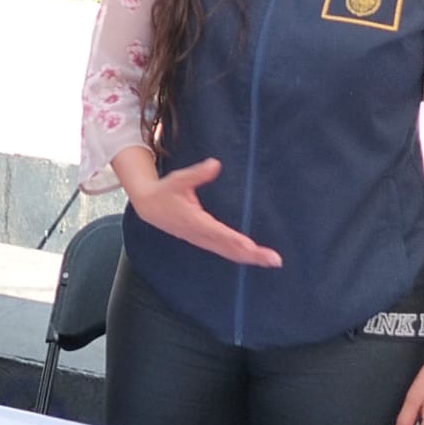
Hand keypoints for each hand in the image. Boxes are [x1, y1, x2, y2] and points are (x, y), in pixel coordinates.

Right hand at [128, 158, 281, 266]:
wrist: (149, 207)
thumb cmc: (165, 191)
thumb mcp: (179, 179)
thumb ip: (198, 173)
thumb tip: (215, 164)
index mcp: (195, 221)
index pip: (220, 234)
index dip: (236, 241)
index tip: (253, 247)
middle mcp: (200, 234)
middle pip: (229, 249)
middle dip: (252, 255)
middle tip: (274, 260)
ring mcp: (202, 240)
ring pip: (228, 253)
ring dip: (249, 258)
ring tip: (270, 260)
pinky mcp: (204, 240)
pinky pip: (224, 251)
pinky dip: (239, 255)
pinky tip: (252, 256)